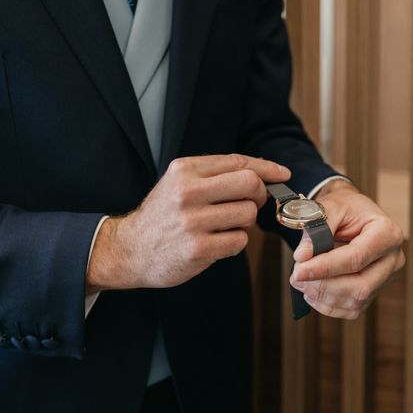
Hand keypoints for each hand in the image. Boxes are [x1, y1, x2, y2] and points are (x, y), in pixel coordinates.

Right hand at [87, 154, 290, 292]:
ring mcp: (192, 221)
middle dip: (260, 195)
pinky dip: (235, 242)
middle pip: (250, 184)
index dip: (267, 168)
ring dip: (245, 223)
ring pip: (248, 214)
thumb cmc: (163, 216)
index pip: (239, 163)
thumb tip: (262, 174)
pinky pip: (239, 241)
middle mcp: (187, 192)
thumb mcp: (179, 183)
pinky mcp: (198, 249)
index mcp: (184, 170)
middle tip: (252, 204)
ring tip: (224, 226)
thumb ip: (214, 175)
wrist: (130, 250)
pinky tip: (216, 243)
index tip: (283, 174)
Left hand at [289, 180, 404, 319]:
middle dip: (324, 285)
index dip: (326, 267)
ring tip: (300, 281)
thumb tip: (302, 256)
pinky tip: (312, 291)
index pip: (357, 257)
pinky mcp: (374, 291)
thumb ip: (315, 229)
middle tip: (296, 276)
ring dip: (322, 296)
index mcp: (387, 233)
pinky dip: (327, 305)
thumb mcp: (330, 206)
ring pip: (355, 301)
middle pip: (360, 285)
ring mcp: (385, 278)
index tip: (299, 270)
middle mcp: (392, 258)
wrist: (351, 214)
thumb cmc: (344, 208)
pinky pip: (352, 309)